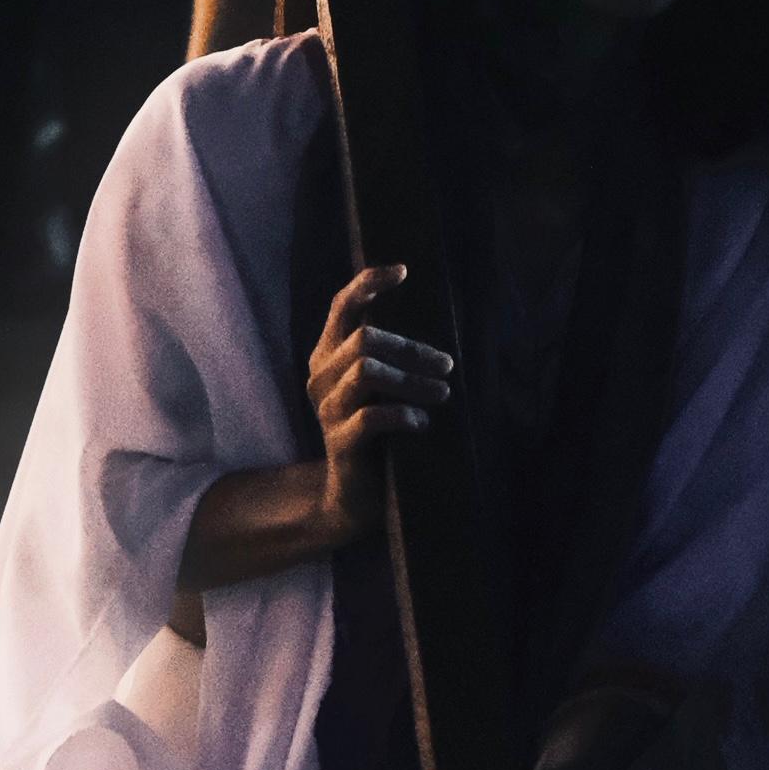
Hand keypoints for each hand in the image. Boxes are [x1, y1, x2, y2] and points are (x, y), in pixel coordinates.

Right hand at [307, 264, 449, 547]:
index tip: (403, 271)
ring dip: (412, 380)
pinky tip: (422, 422)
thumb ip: (390, 358)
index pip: (341, 307)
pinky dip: (402, 414)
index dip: (367, 283)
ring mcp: (327, 410)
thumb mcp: (379, 389)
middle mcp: (321, 377)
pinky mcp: (340, 441)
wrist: (353, 498)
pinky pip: (371, 416)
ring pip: (368, 371)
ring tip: (443, 394)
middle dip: (412, 349)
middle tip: (447, 367)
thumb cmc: (376, 435)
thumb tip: (434, 332)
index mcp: (328, 356)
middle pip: (365, 339)